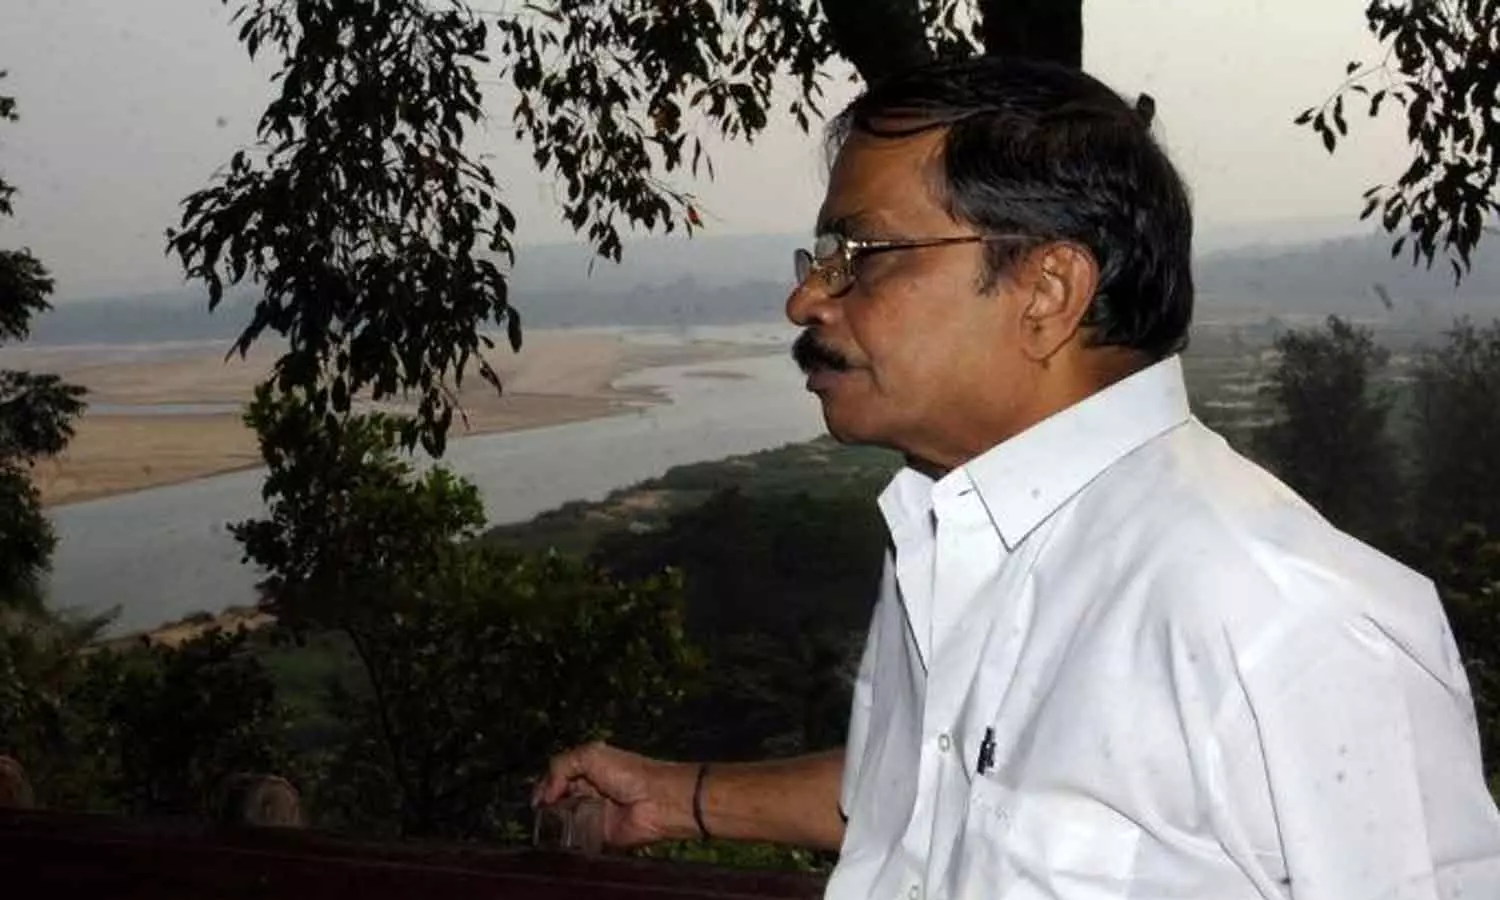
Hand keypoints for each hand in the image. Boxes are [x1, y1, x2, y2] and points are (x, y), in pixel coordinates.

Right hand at [532, 741, 691, 848]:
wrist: (656, 800)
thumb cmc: (627, 772)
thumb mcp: (590, 755)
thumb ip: (561, 767)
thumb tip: (545, 795)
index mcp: (588, 768)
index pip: (557, 775)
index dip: (544, 784)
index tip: (535, 797)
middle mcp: (588, 790)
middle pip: (557, 797)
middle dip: (545, 803)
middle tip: (536, 811)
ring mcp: (592, 814)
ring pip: (563, 818)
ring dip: (552, 822)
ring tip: (541, 826)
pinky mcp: (598, 835)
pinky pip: (576, 838)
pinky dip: (564, 839)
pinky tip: (554, 839)